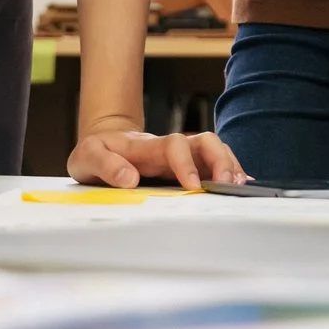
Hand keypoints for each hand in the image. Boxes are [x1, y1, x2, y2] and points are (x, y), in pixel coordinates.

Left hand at [67, 128, 244, 189]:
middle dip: (220, 160)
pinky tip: (241, 184)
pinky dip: (229, 171)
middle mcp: (169, 148)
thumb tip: (129, 179)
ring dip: (229, 165)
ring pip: (214, 150)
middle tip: (227, 184)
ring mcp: (181, 156)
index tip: (192, 185)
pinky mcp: (186, 166)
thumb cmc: (96, 151)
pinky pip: (212, 164)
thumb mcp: (87, 157)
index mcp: (147, 146)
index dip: (186, 163)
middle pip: (205, 142)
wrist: (102, 144)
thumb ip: (106, 165)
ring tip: (239, 187)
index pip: (174, 145)